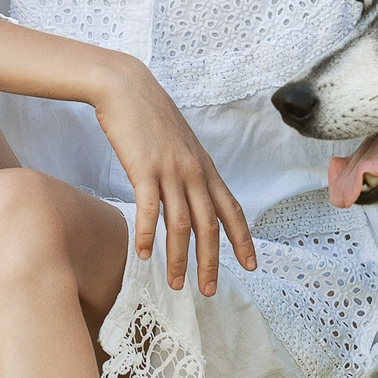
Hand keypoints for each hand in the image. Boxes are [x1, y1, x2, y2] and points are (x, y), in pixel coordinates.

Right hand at [90, 58, 255, 294]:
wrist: (127, 87)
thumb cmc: (150, 117)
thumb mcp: (180, 145)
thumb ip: (189, 171)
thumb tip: (193, 195)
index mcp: (205, 168)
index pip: (232, 210)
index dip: (243, 240)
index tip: (251, 266)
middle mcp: (194, 172)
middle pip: (210, 225)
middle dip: (212, 262)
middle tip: (210, 290)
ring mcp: (170, 170)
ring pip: (181, 224)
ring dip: (179, 258)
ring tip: (175, 283)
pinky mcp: (144, 168)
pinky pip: (148, 208)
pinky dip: (146, 233)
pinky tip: (143, 254)